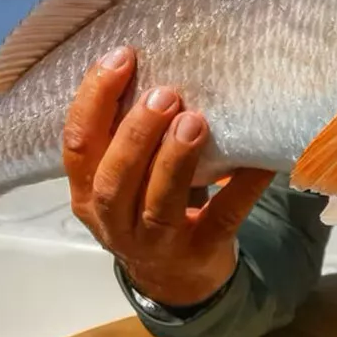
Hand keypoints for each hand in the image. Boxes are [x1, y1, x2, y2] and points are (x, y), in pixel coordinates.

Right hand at [62, 46, 274, 306]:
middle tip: (165, 94)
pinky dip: (241, 187)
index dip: (94, 99)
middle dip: (136, 133)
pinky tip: (258, 159)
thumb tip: (163, 58)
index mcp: (86, 193)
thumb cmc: (146, 204)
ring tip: (195, 121)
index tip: (123, 56)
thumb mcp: (125, 175)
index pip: (77, 145)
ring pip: (157, 204)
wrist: (177, 280)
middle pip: (112, 179)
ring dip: (174, 161)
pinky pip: (222, 217)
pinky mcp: (201, 252)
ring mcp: (156, 243)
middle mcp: (113, 221)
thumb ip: (129, 132)